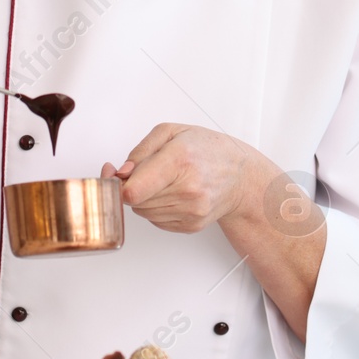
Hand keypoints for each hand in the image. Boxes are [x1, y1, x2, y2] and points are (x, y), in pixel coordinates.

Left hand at [102, 123, 270, 233]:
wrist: (240, 176)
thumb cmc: (207, 150)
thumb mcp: (171, 132)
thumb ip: (140, 151)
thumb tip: (121, 173)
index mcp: (179, 160)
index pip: (133, 191)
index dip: (118, 184)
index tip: (118, 175)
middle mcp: (187, 190)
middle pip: (134, 202)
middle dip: (131, 187)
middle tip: (143, 173)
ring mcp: (191, 211)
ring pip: (143, 213)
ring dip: (144, 199)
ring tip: (163, 181)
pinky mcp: (191, 225)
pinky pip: (156, 221)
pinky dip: (156, 208)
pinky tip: (172, 193)